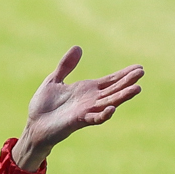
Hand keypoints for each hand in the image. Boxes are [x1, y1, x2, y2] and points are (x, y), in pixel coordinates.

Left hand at [12, 46, 142, 172]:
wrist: (33, 125)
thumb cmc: (43, 106)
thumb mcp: (54, 80)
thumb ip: (66, 66)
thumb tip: (78, 48)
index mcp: (87, 90)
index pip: (110, 80)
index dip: (124, 74)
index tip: (139, 67)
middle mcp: (91, 100)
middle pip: (114, 90)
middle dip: (127, 82)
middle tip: (141, 72)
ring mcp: (86, 111)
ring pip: (109, 103)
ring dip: (122, 96)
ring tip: (137, 88)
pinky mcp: (78, 121)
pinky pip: (94, 118)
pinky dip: (103, 114)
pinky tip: (112, 109)